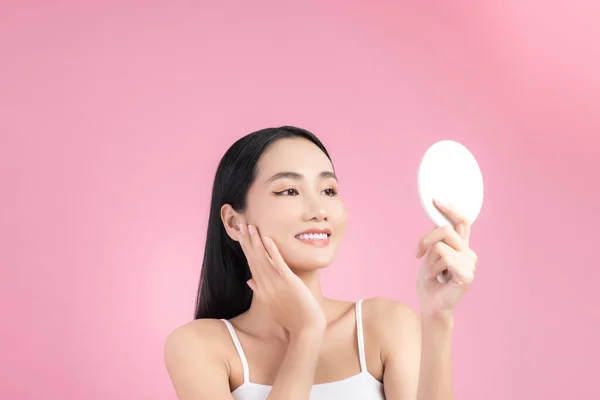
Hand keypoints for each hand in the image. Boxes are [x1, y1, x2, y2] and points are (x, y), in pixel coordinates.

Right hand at [238, 224, 326, 334]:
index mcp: (262, 288)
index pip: (251, 263)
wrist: (305, 330)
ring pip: (263, 258)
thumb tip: (249, 281)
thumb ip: (260, 290)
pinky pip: (278, 264)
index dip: (246, 248)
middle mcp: (266, 284)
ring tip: (250, 227)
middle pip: (254, 258)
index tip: (241, 235)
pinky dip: (272, 251)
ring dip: (256, 242)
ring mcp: (276, 283)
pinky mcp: (288, 282)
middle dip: (248, 241)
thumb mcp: (273, 303)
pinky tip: (267, 239)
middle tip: (241, 224)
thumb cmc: (292, 317)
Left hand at [415, 200, 477, 317]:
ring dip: (429, 260)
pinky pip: (445, 258)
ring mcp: (470, 263)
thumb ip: (435, 239)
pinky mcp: (467, 274)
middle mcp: (468, 252)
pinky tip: (435, 278)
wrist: (431, 305)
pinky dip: (433, 268)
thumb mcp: (429, 255)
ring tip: (432, 273)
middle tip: (417, 253)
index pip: (462, 221)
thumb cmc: (429, 282)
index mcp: (461, 246)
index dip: (451, 209)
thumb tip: (435, 220)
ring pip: (441, 246)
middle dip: (425, 240)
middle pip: (446, 229)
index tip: (436, 200)